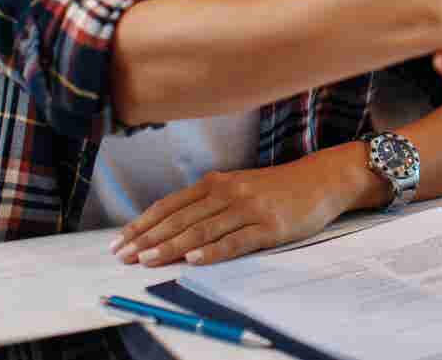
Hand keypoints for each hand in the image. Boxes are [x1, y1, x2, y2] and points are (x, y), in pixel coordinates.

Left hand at [112, 148, 368, 267]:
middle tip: (124, 256)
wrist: (321, 180)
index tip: (120, 241)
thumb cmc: (277, 188)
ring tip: (147, 260)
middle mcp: (229, 192)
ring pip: (202, 230)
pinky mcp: (269, 227)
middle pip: (181, 218)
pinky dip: (212, 251)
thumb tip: (169, 225)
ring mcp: (249, 209)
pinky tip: (194, 258)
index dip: (143, 223)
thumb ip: (208, 201)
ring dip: (171, 246)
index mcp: (218, 182)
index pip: (170, 204)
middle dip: (148, 239)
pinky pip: (235, 241)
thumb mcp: (239, 186)